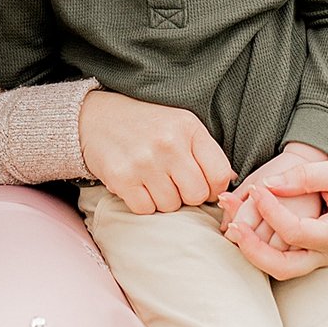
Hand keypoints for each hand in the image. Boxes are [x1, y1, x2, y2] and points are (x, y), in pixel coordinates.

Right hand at [78, 90, 234, 214]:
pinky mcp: (122, 178)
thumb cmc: (147, 124)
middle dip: (189, 196)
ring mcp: (144, 162)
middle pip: (196, 195)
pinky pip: (145, 209)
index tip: (204, 186)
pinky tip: (138, 186)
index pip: (220, 175)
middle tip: (176, 185)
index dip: (215, 188)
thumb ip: (206, 151)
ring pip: (171, 205)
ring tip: (154, 181)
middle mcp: (169, 144)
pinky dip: (143, 203)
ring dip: (164, 200)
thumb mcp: (182, 125)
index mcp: (190, 129)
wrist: (96, 117)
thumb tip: (231, 181)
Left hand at [220, 148, 327, 278]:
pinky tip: (242, 224)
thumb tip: (268, 186)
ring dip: (251, 249)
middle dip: (252, 248)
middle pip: (282, 267)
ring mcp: (320, 258)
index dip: (271, 211)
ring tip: (230, 224)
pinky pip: (280, 258)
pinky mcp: (311, 253)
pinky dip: (259, 246)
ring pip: (278, 268)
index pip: (295, 232)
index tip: (257, 188)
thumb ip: (305, 176)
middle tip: (232, 225)